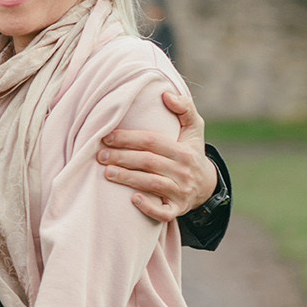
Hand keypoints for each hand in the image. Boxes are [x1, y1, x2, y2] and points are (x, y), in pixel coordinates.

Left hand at [97, 90, 216, 222]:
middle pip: (149, 162)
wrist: (206, 185)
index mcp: (183, 151)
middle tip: (100, 155)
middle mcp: (183, 171)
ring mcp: (181, 192)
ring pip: (152, 184)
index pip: (153, 142)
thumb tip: (166, 94)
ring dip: (128, 178)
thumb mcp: (194, 128)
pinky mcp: (177, 209)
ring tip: (107, 172)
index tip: (108, 137)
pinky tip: (132, 200)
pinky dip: (149, 207)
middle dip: (122, 157)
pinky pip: (164, 212)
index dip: (129, 138)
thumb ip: (184, 108)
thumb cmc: (191, 151)